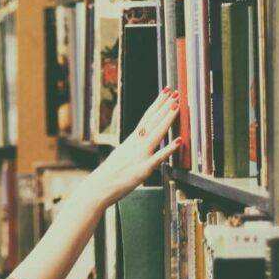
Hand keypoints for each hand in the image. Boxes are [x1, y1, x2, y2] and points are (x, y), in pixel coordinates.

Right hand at [88, 88, 179, 206]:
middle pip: (152, 121)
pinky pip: (159, 157)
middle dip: (164, 106)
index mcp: (132, 140)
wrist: (99, 187)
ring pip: (156, 134)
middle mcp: (136, 144)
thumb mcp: (122, 154)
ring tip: (177, 106)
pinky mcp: (144, 169)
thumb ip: (134, 147)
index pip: (147, 117)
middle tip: (175, 92)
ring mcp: (140, 156)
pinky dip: (169, 148)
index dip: (157, 104)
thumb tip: (141, 142)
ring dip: (167, 119)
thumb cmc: (110, 174)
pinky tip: (179, 141)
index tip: (165, 92)